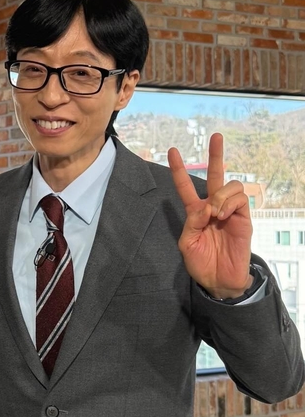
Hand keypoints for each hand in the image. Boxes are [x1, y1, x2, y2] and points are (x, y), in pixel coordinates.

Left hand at [167, 133, 252, 298]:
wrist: (219, 280)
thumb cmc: (201, 262)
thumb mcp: (187, 243)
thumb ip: (192, 222)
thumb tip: (206, 206)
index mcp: (196, 211)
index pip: (186, 186)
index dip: (178, 169)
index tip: (172, 150)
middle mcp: (213, 207)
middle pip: (215, 175)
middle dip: (216, 155)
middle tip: (216, 136)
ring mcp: (230, 211)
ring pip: (230, 185)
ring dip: (220, 195)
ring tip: (215, 212)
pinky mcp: (244, 218)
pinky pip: (241, 199)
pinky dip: (230, 203)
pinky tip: (223, 215)